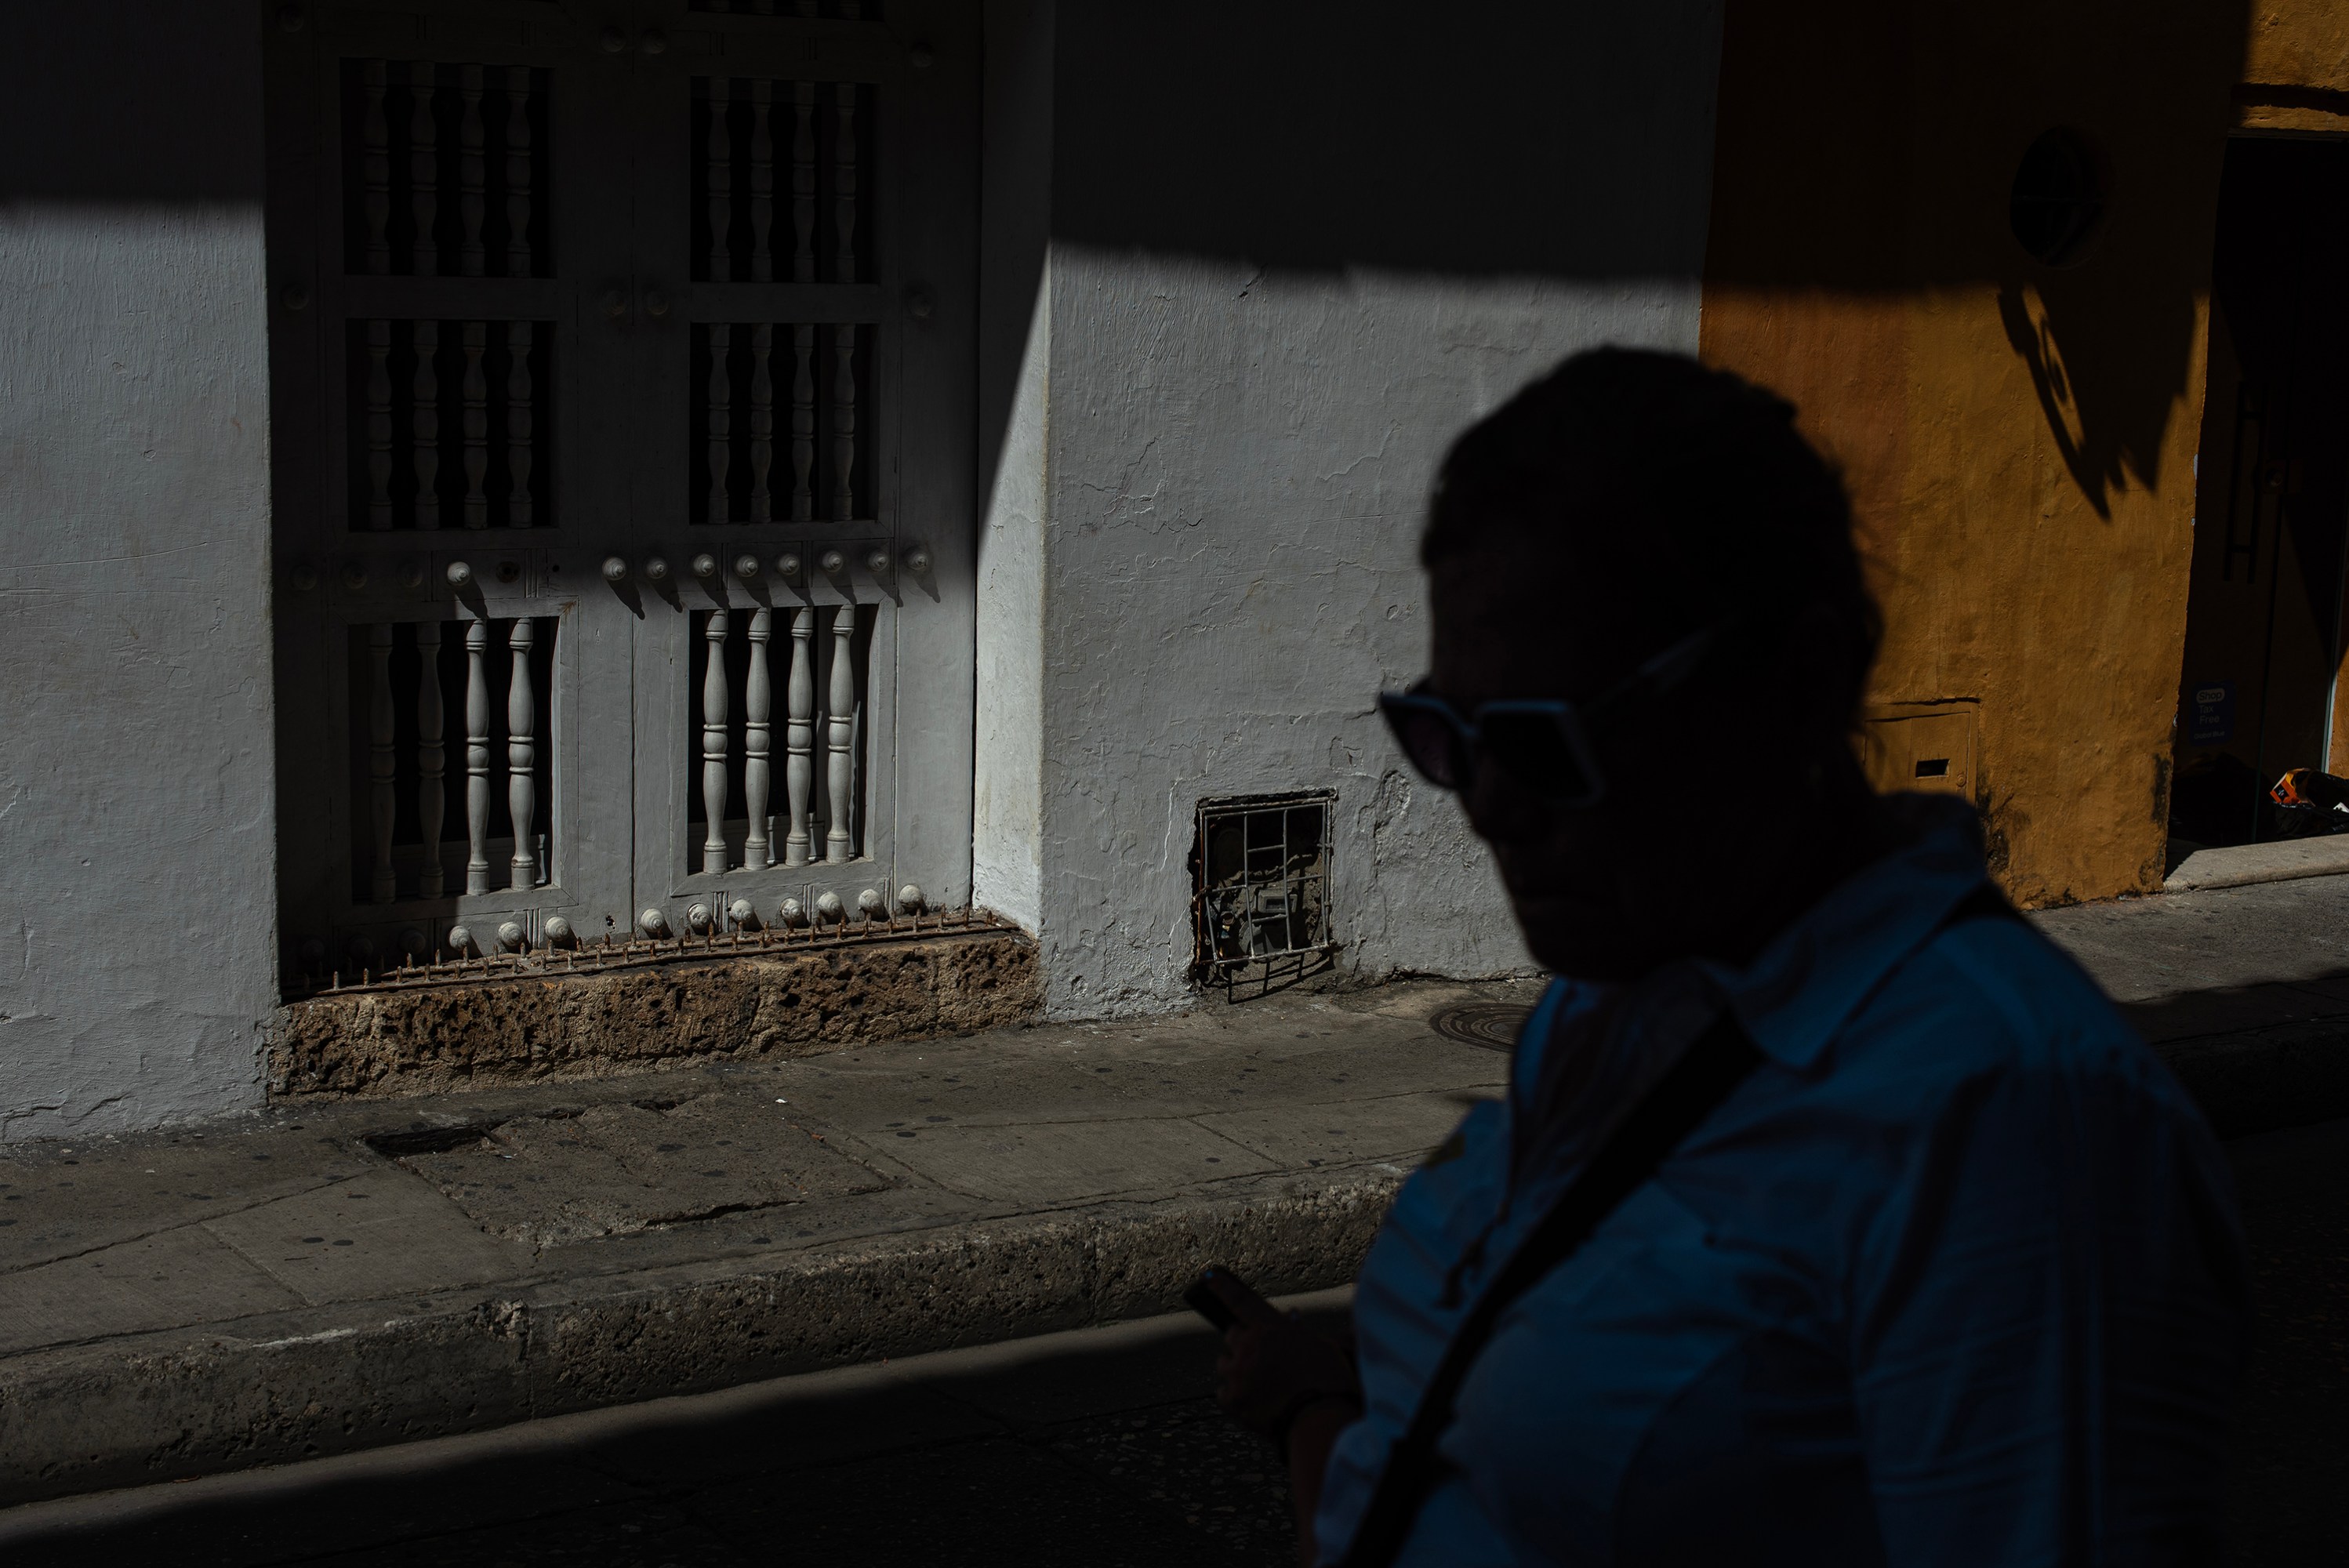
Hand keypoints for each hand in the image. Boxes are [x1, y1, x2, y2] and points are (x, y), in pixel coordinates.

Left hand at [1210, 1279, 1358, 1438]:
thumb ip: (1297, 1330)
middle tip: (1258, 1357)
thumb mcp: (1319, 1345)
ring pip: (1224, 1364)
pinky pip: (1222, 1393)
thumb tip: (1290, 1317)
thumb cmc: (1328, 1381)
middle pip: (1232, 1336)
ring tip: (1257, 1383)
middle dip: (1242, 1343)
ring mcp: (1238, 1373)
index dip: (1223, 1287)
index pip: (1241, 1300)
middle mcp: (1249, 1345)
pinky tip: (1252, 1403)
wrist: (1320, 1419)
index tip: (1207, 1276)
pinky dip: (1234, 1397)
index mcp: (1271, 1327)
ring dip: (1236, 1369)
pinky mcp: (1233, 1399)